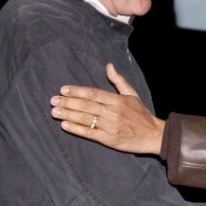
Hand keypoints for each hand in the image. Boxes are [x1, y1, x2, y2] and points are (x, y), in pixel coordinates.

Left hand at [50, 62, 165, 154]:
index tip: (63, 90)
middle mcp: (112, 112)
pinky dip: (76, 129)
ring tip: (54, 112)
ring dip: (68, 115)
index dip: (77, 91)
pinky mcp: (109, 139)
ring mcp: (110, 126)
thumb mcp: (132, 94)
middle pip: (86, 105)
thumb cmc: (141, 114)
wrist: (152, 135)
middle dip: (68, 103)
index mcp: (117, 100)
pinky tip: (65, 125)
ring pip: (86, 119)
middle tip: (53, 101)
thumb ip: (118, 80)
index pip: (93, 93)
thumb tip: (108, 66)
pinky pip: (89, 133)